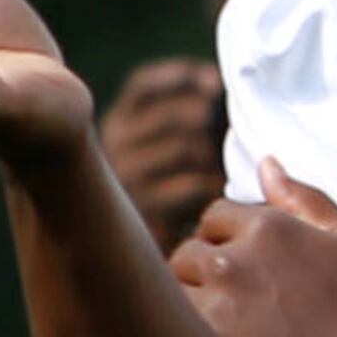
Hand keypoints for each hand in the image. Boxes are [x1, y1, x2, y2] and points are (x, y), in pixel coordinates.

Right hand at [100, 56, 230, 254]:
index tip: (214, 83)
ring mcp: (128, 180)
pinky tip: (212, 194)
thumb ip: (185, 116)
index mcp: (119, 123)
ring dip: (210, 157)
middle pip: (170, 116)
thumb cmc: (168, 190)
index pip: (144, 86)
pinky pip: (192, 185)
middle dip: (204, 122)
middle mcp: (114, 147)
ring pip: (183, 148)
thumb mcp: (167, 145)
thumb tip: (215, 86)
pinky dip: (211, 186)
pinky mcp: (145, 213)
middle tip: (222, 136)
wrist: (136, 259)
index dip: (180, 77)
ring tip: (216, 171)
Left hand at [171, 161, 336, 336]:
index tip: (244, 265)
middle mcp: (236, 258)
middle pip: (190, 252)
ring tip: (220, 325)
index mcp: (270, 226)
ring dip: (190, 300)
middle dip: (205, 269)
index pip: (218, 216)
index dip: (228, 238)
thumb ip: (306, 200)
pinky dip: (188, 335)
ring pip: (176, 289)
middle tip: (230, 299)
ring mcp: (218, 304)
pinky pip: (177, 331)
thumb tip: (265, 164)